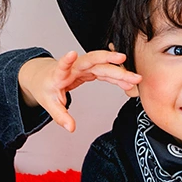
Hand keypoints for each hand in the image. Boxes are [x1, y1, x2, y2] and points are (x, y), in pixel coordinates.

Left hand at [18, 51, 141, 132]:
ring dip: (119, 71)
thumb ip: (60, 116)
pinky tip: (128, 83)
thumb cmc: (47, 87)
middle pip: (93, 62)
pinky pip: (106, 71)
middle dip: (110, 62)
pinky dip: (117, 77)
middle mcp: (74, 66)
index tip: (71, 54)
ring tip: (135, 78)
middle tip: (125, 63)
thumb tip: (71, 128)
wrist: (45, 76)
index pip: (63, 65)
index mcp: (60, 74)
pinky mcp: (91, 70)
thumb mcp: (49, 104)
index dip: (66, 60)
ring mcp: (84, 67)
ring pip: (104, 66)